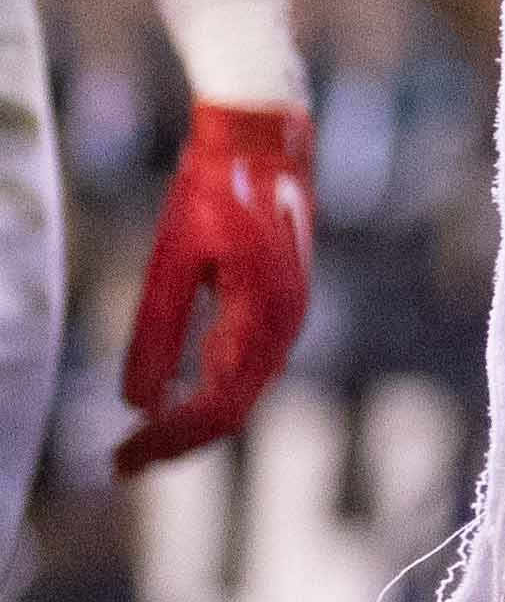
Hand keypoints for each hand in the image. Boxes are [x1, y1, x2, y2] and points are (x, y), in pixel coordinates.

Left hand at [111, 100, 307, 467]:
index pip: (217, 407)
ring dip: (191, 421)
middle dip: (176, 442)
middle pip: (232, 410)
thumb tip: (136, 404)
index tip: (120, 460)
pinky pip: (245, 366)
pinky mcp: (278, 305)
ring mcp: (287, 317)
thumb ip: (157, 330)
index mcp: (264, 317)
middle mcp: (285, 326)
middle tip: (120, 464)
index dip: (168, 441)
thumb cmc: (216, 187)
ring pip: (241, 393)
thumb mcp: (174, 257)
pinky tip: (173, 396)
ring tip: (141, 441)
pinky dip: (207, 391)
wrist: (265, 137)